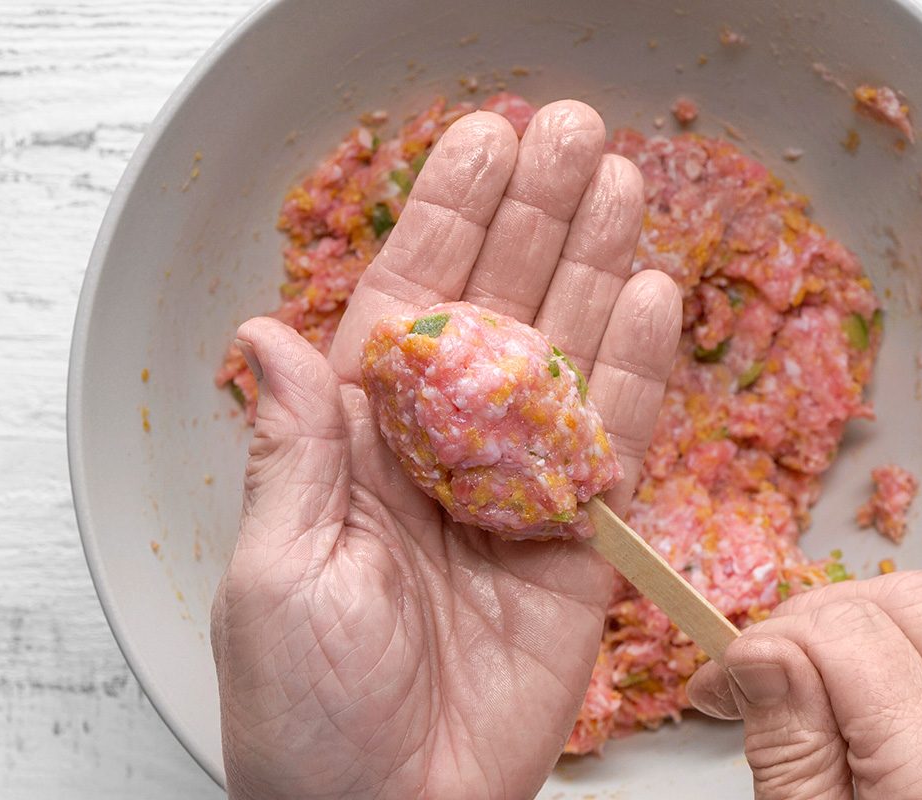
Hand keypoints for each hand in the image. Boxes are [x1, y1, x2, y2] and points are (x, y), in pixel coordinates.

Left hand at [211, 101, 682, 799]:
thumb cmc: (308, 713)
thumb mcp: (276, 573)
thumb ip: (289, 451)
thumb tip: (271, 336)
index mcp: (361, 442)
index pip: (407, 302)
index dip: (445, 219)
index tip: (480, 142)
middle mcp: (446, 449)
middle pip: (498, 308)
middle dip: (534, 218)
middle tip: (572, 134)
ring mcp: (518, 490)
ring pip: (566, 358)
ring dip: (594, 269)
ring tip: (621, 185)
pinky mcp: (581, 544)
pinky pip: (616, 446)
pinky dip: (636, 376)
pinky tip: (651, 301)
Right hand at [686, 571, 921, 798]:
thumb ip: (789, 745)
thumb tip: (761, 655)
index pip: (844, 635)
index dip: (766, 645)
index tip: (727, 680)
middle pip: (902, 601)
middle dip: (815, 621)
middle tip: (763, 671)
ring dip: (878, 611)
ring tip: (825, 658)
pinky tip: (890, 658)